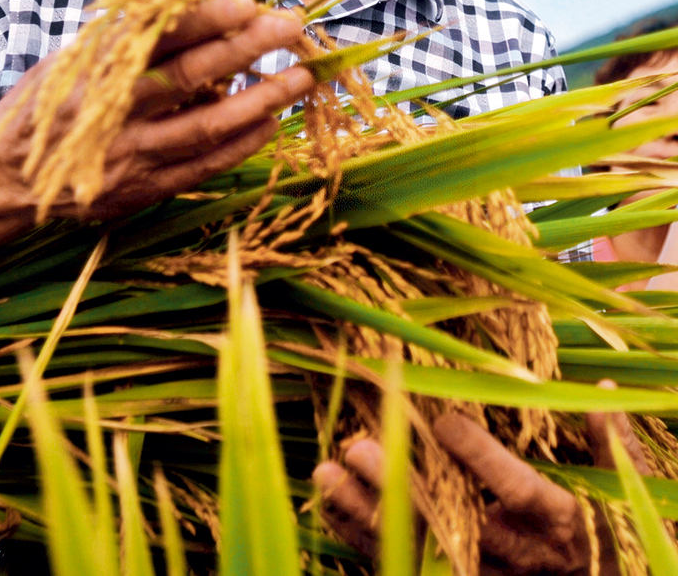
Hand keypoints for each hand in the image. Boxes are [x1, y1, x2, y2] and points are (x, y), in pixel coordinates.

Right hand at [0, 0, 313, 217]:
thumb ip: (125, 33)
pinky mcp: (143, 190)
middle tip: (289, 26)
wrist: (7, 178)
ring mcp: (131, 156)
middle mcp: (114, 112)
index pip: (158, 37)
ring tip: (300, 78)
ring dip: (260, 100)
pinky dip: (241, 144)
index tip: (247, 0)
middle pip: (189, 77)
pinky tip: (271, 123)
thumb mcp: (73, 58)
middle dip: (244, 48)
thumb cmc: (49, 104)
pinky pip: (204, 167)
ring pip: (207, 127)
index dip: (205, 18)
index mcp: (95, 70)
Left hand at [313, 390, 648, 574]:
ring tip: (325, 471)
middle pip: (448, 520)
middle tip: (358, 447)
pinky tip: (329, 501)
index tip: (445, 421)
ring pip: (413, 545)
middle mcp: (511, 553)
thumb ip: (609, 443)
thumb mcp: (619, 494)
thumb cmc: (607, 538)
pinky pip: (400, 562)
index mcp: (555, 522)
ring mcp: (477, 573)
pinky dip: (360, 534)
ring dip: (365, 510)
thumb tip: (602, 388)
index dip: (481, 459)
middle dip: (400, 485)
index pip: (516, 491)